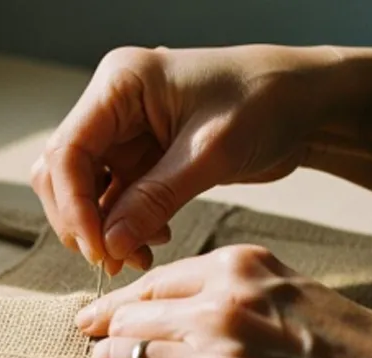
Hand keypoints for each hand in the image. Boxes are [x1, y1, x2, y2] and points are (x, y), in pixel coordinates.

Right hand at [32, 45, 344, 274]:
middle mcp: (111, 105)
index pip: (67, 150)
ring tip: (137, 256)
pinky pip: (112, 199)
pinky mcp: (139, 157)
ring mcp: (122, 132)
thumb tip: (108, 246)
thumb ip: (154, 199)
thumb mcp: (211, 153)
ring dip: (102, 228)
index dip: (73, 205)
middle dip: (81, 220)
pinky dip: (123, 225)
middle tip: (112, 260)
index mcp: (120, 84)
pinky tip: (152, 241)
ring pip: (81, 190)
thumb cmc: (268, 103)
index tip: (98, 249)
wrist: (309, 101)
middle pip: (62, 172)